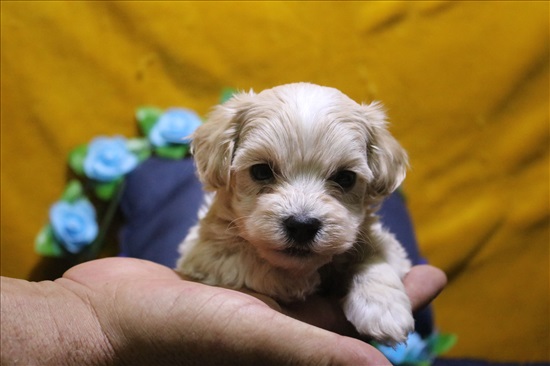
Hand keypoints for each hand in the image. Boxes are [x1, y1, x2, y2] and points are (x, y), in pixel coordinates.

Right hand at [2, 258, 444, 364]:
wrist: (104, 316)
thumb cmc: (177, 332)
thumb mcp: (257, 336)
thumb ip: (319, 349)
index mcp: (289, 348)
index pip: (358, 326)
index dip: (395, 302)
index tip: (432, 271)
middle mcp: (276, 329)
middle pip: (340, 297)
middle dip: (374, 270)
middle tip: (409, 245)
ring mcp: (251, 304)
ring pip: (308, 274)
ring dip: (336, 247)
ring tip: (364, 218)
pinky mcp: (228, 279)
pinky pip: (271, 257)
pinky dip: (292, 235)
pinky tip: (301, 214)